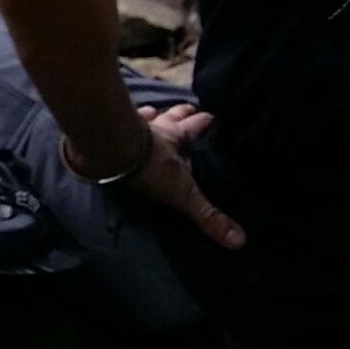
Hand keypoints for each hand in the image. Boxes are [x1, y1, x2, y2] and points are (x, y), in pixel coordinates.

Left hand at [126, 101, 245, 249]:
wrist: (110, 149)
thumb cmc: (149, 167)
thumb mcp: (182, 193)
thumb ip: (207, 215)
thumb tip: (239, 240)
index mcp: (177, 136)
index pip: (197, 125)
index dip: (206, 121)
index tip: (213, 117)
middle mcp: (156, 126)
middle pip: (174, 114)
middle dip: (183, 112)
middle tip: (190, 108)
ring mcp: (132, 123)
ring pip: (148, 113)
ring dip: (154, 113)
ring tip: (157, 110)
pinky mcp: (112, 127)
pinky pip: (120, 119)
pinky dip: (124, 118)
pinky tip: (122, 117)